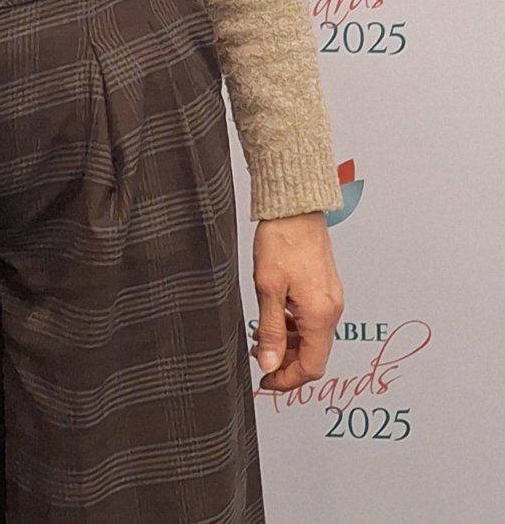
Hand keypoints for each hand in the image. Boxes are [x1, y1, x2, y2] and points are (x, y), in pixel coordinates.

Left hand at [251, 212, 343, 391]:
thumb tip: (268, 364)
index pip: (311, 367)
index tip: (266, 382)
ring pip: (311, 338)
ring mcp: (330, 299)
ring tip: (260, 337)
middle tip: (259, 358)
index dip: (287, 380)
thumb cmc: (282, 240)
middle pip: (313, 355)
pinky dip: (293, 327)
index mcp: (320, 315)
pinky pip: (312, 320)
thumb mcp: (267, 288)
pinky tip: (274, 319)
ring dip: (287, 344)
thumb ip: (270, 330)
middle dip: (285, 362)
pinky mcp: (324, 289)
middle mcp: (331, 310)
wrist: (295, 209)